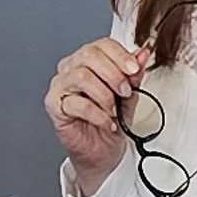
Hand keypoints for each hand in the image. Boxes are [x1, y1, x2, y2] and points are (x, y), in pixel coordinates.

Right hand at [47, 35, 147, 185]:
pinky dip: (98, 114)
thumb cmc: (112, 120)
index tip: (134, 69)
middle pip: (89, 55)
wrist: (103, 151)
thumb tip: (142, 53)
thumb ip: (133, 74)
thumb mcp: (129, 95)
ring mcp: (60, 86)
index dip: (120, 55)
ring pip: (81, 77)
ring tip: (114, 110)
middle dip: (113, 74)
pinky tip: (107, 122)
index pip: (102, 45)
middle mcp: (71, 69)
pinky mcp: (55, 106)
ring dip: (105, 95)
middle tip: (125, 91)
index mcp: (89, 60)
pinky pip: (77, 103)